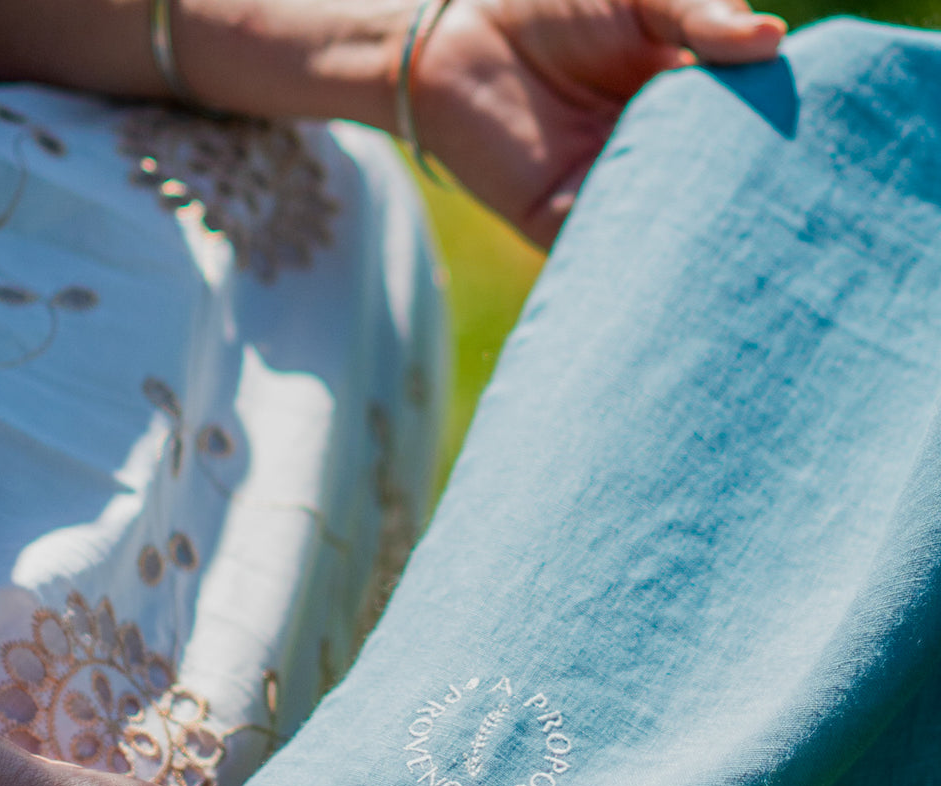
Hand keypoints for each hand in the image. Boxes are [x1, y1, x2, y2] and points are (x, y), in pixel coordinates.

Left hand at [415, 0, 786, 245]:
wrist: (459, 41)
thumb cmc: (556, 9)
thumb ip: (702, 14)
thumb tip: (770, 40)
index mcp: (688, 104)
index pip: (749, 131)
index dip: (782, 141)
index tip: (826, 151)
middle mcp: (659, 157)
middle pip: (716, 189)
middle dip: (753, 200)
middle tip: (802, 214)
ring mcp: (618, 196)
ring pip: (671, 228)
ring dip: (705, 236)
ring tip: (753, 247)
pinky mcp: (568, 228)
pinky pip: (613, 251)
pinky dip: (641, 255)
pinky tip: (679, 261)